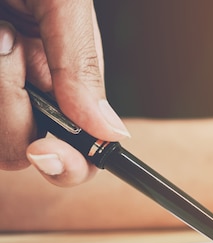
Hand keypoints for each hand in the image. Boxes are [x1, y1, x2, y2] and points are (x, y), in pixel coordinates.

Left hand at [0, 0, 128, 185]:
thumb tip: (110, 130)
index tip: (48, 152)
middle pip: (27, 150)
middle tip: (8, 48)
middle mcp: (30, 88)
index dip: (71, 163)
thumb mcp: (62, 4)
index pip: (83, 146)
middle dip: (15, 109)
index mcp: (66, 76)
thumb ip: (83, 65)